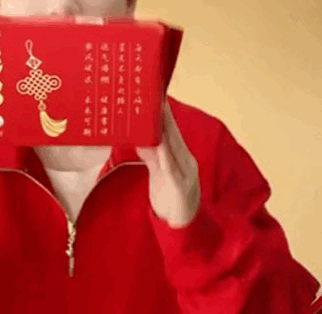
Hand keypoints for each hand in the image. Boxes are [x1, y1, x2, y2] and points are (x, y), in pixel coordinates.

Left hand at [136, 97, 200, 227]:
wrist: (185, 230)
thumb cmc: (169, 199)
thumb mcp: (159, 173)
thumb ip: (151, 155)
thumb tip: (138, 136)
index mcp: (181, 156)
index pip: (170, 130)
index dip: (162, 112)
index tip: (151, 94)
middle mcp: (186, 161)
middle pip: (172, 133)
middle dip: (162, 114)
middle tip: (149, 94)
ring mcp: (185, 173)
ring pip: (172, 146)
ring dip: (162, 128)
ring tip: (152, 111)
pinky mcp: (180, 187)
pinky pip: (170, 167)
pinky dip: (163, 153)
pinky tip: (155, 142)